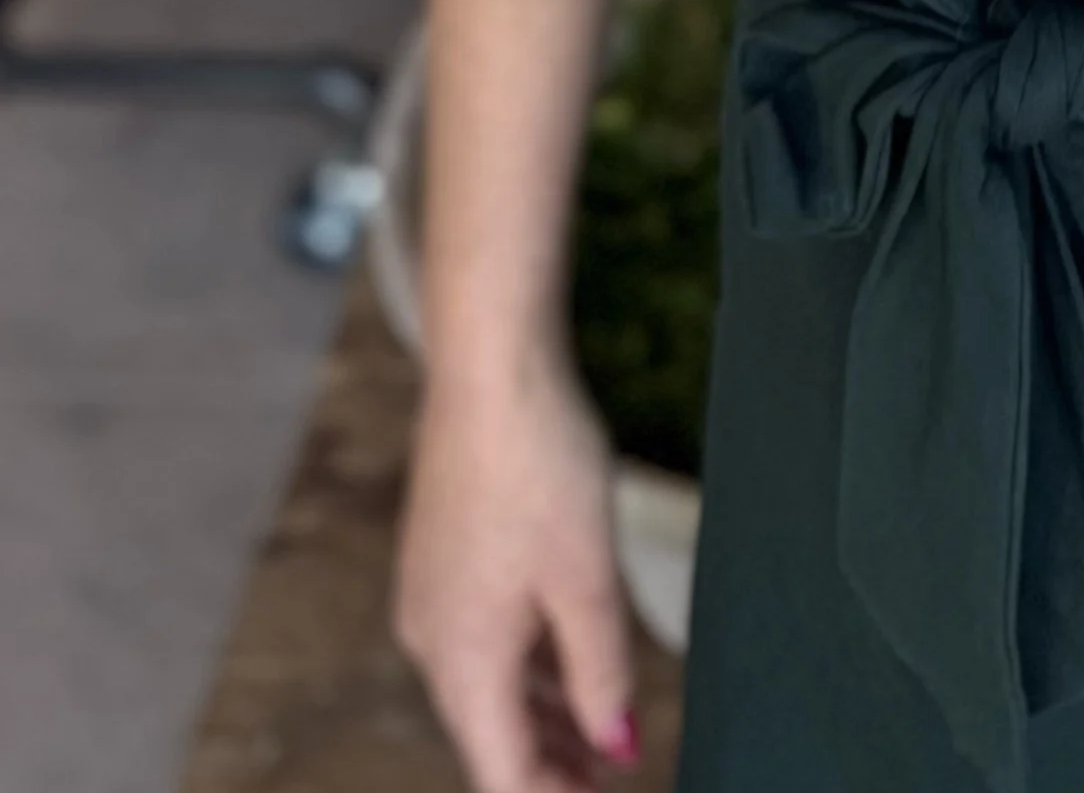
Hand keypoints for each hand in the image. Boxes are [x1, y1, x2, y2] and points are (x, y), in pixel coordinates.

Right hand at [393, 344, 641, 792]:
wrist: (490, 366)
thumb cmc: (540, 466)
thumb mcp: (587, 579)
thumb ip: (601, 673)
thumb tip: (615, 746)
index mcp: (464, 661)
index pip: (502, 774)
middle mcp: (435, 640)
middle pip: (490, 735)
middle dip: (549, 768)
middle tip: (609, 780)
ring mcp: (434, 595)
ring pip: (489, 685)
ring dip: (542, 718)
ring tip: (600, 740)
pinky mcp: (444, 556)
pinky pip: (485, 638)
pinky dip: (528, 665)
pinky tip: (570, 663)